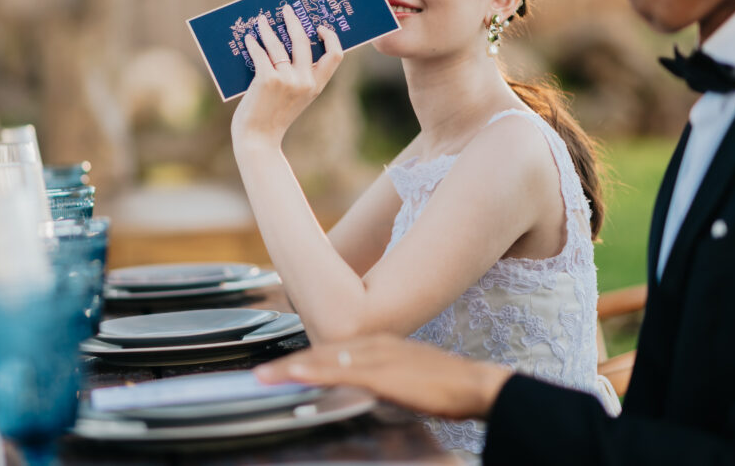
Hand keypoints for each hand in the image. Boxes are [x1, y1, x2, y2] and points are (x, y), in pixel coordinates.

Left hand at [231, 5, 342, 146]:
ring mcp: (287, 80)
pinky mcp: (267, 79)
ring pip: (279, 43)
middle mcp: (305, 81)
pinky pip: (260, 53)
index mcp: (316, 86)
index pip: (335, 55)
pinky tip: (248, 39)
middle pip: (304, 40)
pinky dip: (253, 43)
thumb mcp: (295, 98)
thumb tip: (286, 43)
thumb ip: (297, 77)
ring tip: (261, 20)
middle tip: (286, 10)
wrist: (258, 139)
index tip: (318, 26)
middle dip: (294, 21)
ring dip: (268, 28)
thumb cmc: (273, 117)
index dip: (330, 37)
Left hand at [254, 335, 511, 420]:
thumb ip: (377, 380)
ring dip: (292, 369)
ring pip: (324, 359)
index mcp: (375, 343)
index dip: (301, 361)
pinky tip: (295, 375)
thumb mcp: (402, 378)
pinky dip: (315, 372)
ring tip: (263, 378)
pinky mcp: (383, 372)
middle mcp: (372, 343)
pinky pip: (342, 372)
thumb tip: (354, 392)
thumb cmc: (444, 385)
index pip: (329, 350)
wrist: (476, 384)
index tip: (277, 370)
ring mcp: (376, 355)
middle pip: (320, 352)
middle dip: (288, 365)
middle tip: (258, 376)